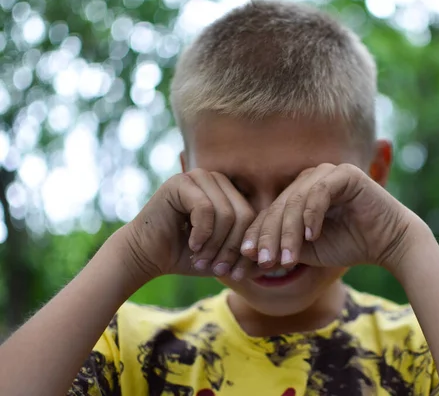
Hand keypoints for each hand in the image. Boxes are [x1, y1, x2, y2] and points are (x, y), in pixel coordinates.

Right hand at [122, 169, 255, 282]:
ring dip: (216, 244)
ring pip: (227, 214)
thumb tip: (279, 263)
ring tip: (203, 260)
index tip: (233, 273)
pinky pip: (206, 209)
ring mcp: (199, 177)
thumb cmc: (188, 256)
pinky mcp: (181, 182)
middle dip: (232, 248)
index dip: (246, 249)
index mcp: (231, 193)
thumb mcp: (225, 257)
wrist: (147, 256)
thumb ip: (249, 256)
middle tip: (218, 269)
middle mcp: (217, 180)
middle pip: (244, 216)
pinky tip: (192, 245)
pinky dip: (202, 234)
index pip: (254, 218)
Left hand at [240, 163, 420, 269]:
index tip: (245, 261)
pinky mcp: (345, 174)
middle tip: (264, 262)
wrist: (388, 243)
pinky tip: (311, 237)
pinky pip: (320, 193)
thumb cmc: (348, 245)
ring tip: (286, 259)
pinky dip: (312, 215)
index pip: (270, 213)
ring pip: (296, 201)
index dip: (257, 236)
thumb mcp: (307, 250)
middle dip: (269, 237)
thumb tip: (248, 259)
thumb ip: (282, 249)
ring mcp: (326, 173)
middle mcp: (308, 179)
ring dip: (288, 232)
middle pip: (279, 207)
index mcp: (297, 194)